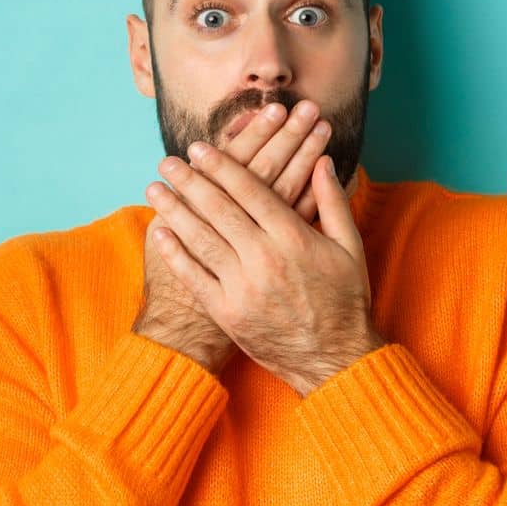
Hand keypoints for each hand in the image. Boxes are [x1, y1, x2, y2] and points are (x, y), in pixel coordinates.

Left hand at [146, 146, 381, 396]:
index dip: (222, 167)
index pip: (250, 192)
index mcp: (295, 237)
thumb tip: (322, 161)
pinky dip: (174, 253)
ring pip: (201, 238)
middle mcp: (265, 258)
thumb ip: (334, 201)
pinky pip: (194, 276)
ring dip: (174, 210)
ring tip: (155, 188)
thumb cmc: (345, 299)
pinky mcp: (227, 312)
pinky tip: (159, 232)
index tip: (200, 148)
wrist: (333, 356)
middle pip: (219, 210)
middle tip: (168, 161)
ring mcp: (243, 286)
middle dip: (190, 181)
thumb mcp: (351, 246)